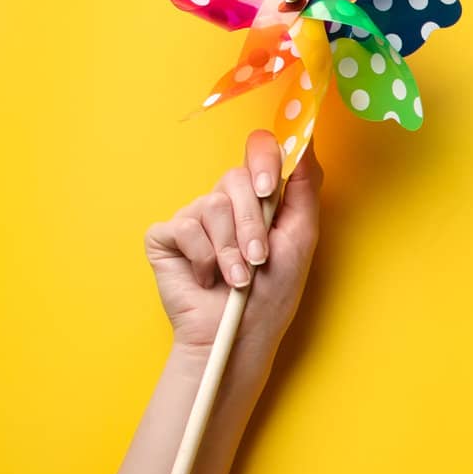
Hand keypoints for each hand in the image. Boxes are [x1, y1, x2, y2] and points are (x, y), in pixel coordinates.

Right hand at [144, 129, 323, 357]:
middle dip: (252, 225)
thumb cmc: (272, 293)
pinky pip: (184, 228)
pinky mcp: (167, 236)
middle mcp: (225, 202)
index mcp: (259, 198)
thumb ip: (304, 186)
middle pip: (235, 179)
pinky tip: (208, 279)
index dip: (263, 161)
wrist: (236, 334)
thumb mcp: (300, 236)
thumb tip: (305, 140)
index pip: (259, 152)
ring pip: (212, 205)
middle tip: (258, 260)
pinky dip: (203, 258)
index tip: (269, 189)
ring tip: (237, 279)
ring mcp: (194, 217)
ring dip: (230, 249)